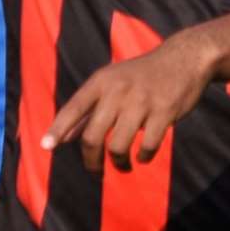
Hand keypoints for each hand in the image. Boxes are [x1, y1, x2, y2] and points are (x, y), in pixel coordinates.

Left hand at [41, 34, 213, 172]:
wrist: (183, 59)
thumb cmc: (140, 76)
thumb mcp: (111, 83)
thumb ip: (88, 110)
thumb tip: (63, 138)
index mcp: (101, 82)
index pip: (74, 107)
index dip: (58, 128)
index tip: (46, 146)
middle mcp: (118, 91)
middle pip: (93, 136)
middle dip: (91, 161)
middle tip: (95, 171)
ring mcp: (141, 102)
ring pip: (118, 146)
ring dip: (118, 163)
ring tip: (122, 165)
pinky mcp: (164, 112)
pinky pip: (148, 146)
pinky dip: (144, 157)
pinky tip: (143, 156)